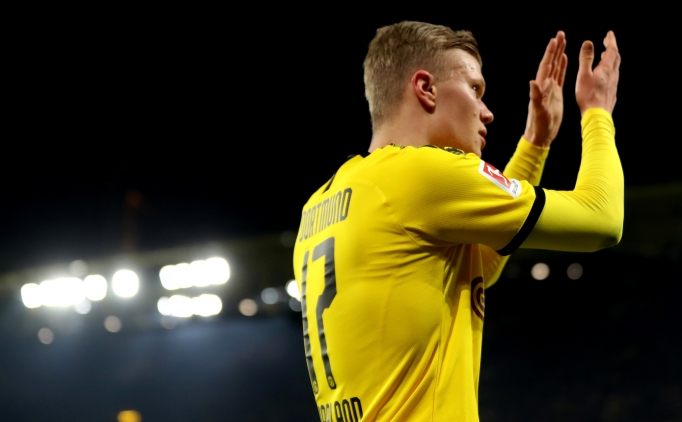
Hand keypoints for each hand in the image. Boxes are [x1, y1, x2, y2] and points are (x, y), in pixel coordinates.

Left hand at [524, 31, 567, 147]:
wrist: (541, 135)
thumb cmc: (539, 125)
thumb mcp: (538, 111)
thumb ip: (535, 97)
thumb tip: (532, 82)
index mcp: (541, 88)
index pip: (546, 66)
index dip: (550, 53)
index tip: (554, 40)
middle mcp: (544, 86)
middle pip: (551, 63)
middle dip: (555, 48)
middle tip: (560, 34)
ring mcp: (550, 89)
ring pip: (555, 67)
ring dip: (559, 54)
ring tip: (563, 41)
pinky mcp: (556, 94)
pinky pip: (560, 76)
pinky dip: (562, 67)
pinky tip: (565, 59)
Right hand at [576, 31, 620, 115]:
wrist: (597, 115)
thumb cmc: (588, 96)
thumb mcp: (583, 75)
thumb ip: (586, 59)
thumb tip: (588, 42)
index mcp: (606, 69)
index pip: (612, 50)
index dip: (611, 41)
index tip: (609, 34)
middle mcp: (613, 75)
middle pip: (616, 58)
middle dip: (612, 48)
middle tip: (607, 43)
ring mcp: (613, 84)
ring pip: (615, 68)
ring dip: (611, 59)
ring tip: (605, 56)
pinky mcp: (611, 92)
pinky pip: (613, 77)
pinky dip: (609, 70)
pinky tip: (604, 75)